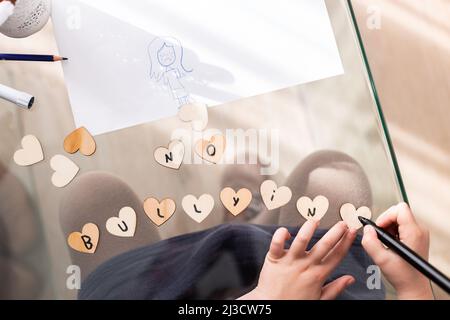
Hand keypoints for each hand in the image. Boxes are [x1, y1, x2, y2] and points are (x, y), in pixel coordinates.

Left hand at [240, 220, 356, 299]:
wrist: (271, 306)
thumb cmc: (293, 302)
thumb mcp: (319, 299)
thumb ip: (335, 288)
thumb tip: (349, 279)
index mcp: (318, 275)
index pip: (337, 255)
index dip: (346, 241)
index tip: (352, 231)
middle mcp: (306, 265)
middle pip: (325, 245)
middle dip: (336, 232)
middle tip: (343, 222)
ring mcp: (290, 261)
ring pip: (302, 240)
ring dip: (309, 228)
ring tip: (315, 221)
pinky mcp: (275, 258)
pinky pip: (277, 243)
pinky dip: (281, 234)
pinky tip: (286, 230)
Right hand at [361, 202, 433, 298]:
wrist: (413, 285)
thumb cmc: (403, 275)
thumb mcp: (382, 260)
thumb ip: (371, 243)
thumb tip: (367, 229)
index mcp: (414, 233)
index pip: (400, 209)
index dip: (386, 216)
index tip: (380, 228)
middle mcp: (419, 230)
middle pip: (398, 211)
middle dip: (386, 221)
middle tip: (382, 236)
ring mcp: (419, 232)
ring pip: (399, 217)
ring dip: (388, 227)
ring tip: (387, 242)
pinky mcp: (416, 235)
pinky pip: (401, 224)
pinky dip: (392, 230)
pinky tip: (392, 243)